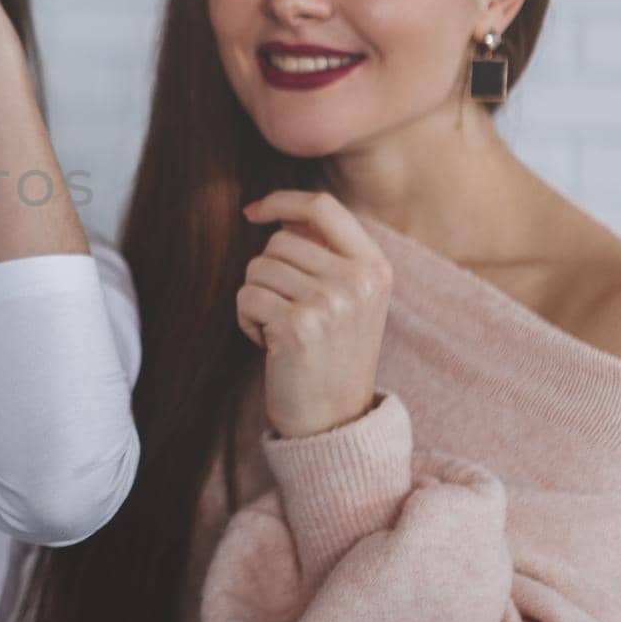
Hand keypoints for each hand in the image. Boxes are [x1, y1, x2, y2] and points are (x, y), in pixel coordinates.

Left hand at [237, 191, 392, 438]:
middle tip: (288, 313)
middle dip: (268, 274)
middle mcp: (357, 280)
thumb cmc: (331, 354)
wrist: (334, 420)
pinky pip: (245, 298)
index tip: (253, 211)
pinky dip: (247, 321)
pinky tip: (271, 345)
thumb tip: (276, 213)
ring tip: (284, 331)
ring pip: (257, 269)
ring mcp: (330, 302)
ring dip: (257, 300)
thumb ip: (325, 254)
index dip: (281, 201)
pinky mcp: (298, 326)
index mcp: (374, 267)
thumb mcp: (349, 298)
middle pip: (278, 242)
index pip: (322, 207)